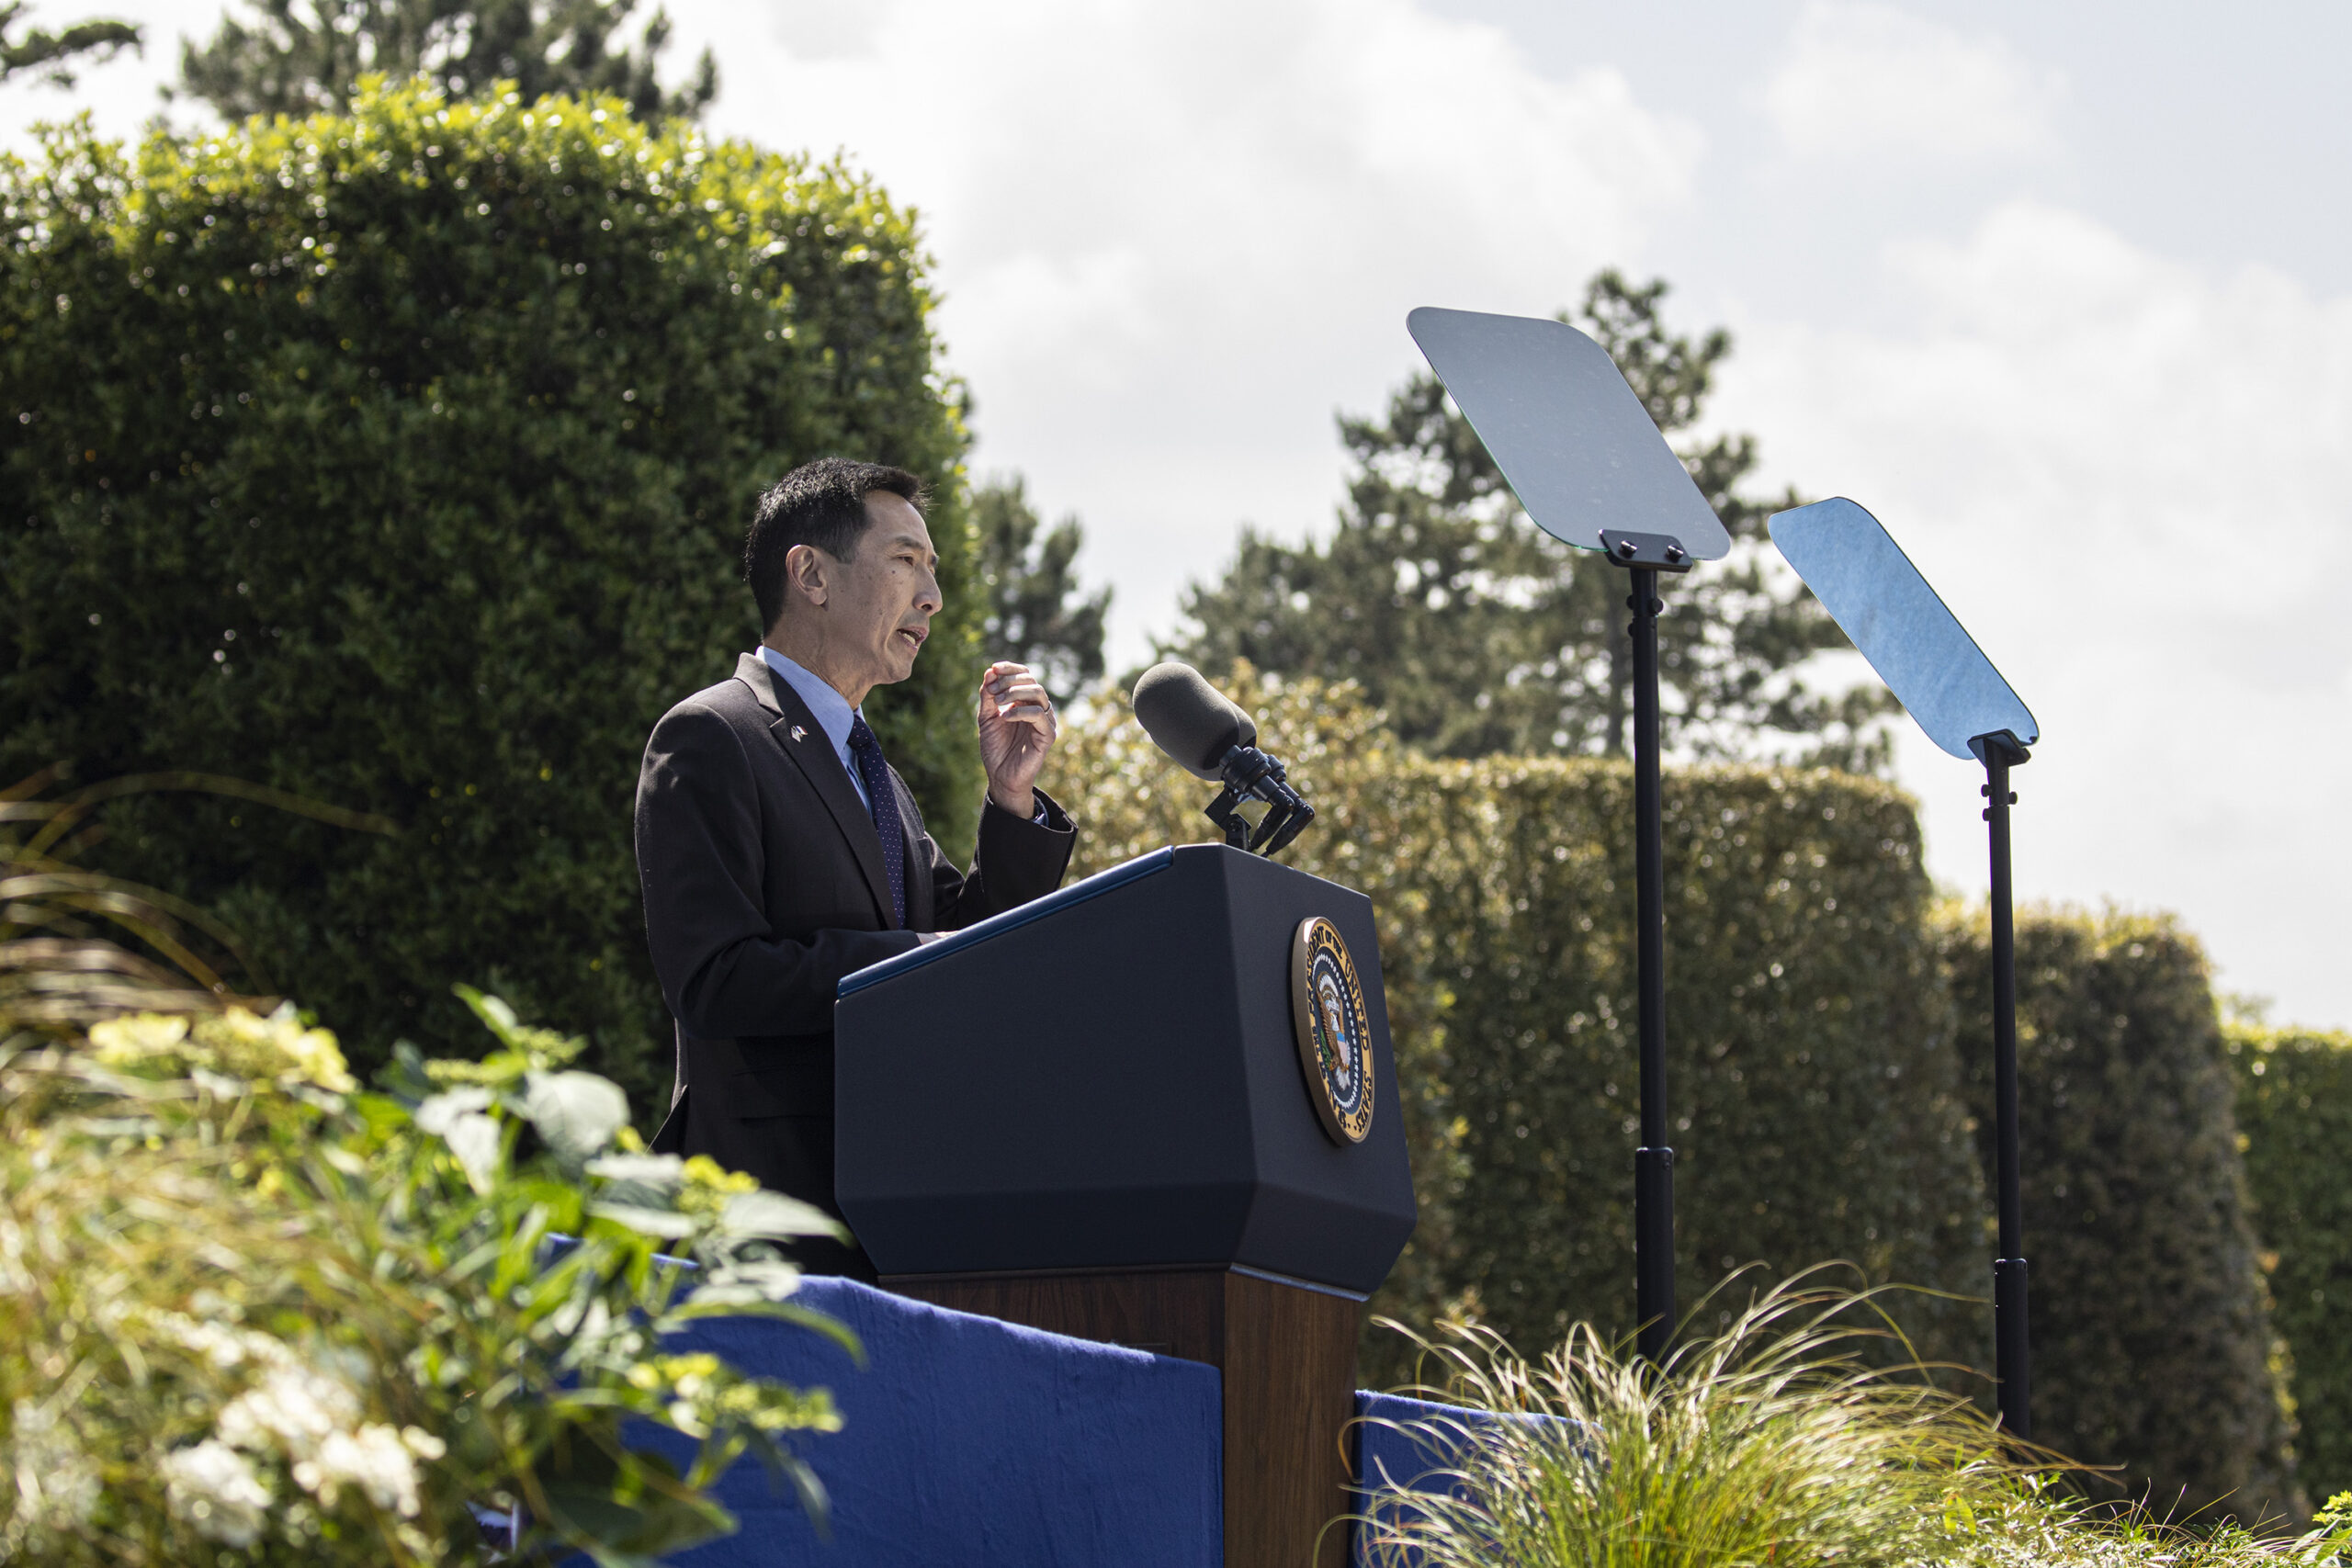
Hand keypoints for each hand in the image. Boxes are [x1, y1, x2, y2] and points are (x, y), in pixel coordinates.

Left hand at [975, 660, 1055, 817]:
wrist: (1000, 776)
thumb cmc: (995, 748)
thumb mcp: (986, 717)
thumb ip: (988, 696)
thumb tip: (990, 671)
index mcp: (1025, 701)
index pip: (1025, 675)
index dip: (1010, 668)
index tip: (993, 669)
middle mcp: (1038, 708)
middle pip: (1031, 680)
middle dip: (1009, 681)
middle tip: (991, 690)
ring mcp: (1045, 721)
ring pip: (1038, 693)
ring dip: (1015, 692)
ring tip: (997, 702)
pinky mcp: (1048, 735)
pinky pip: (1038, 714)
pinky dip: (1020, 711)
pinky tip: (1004, 718)